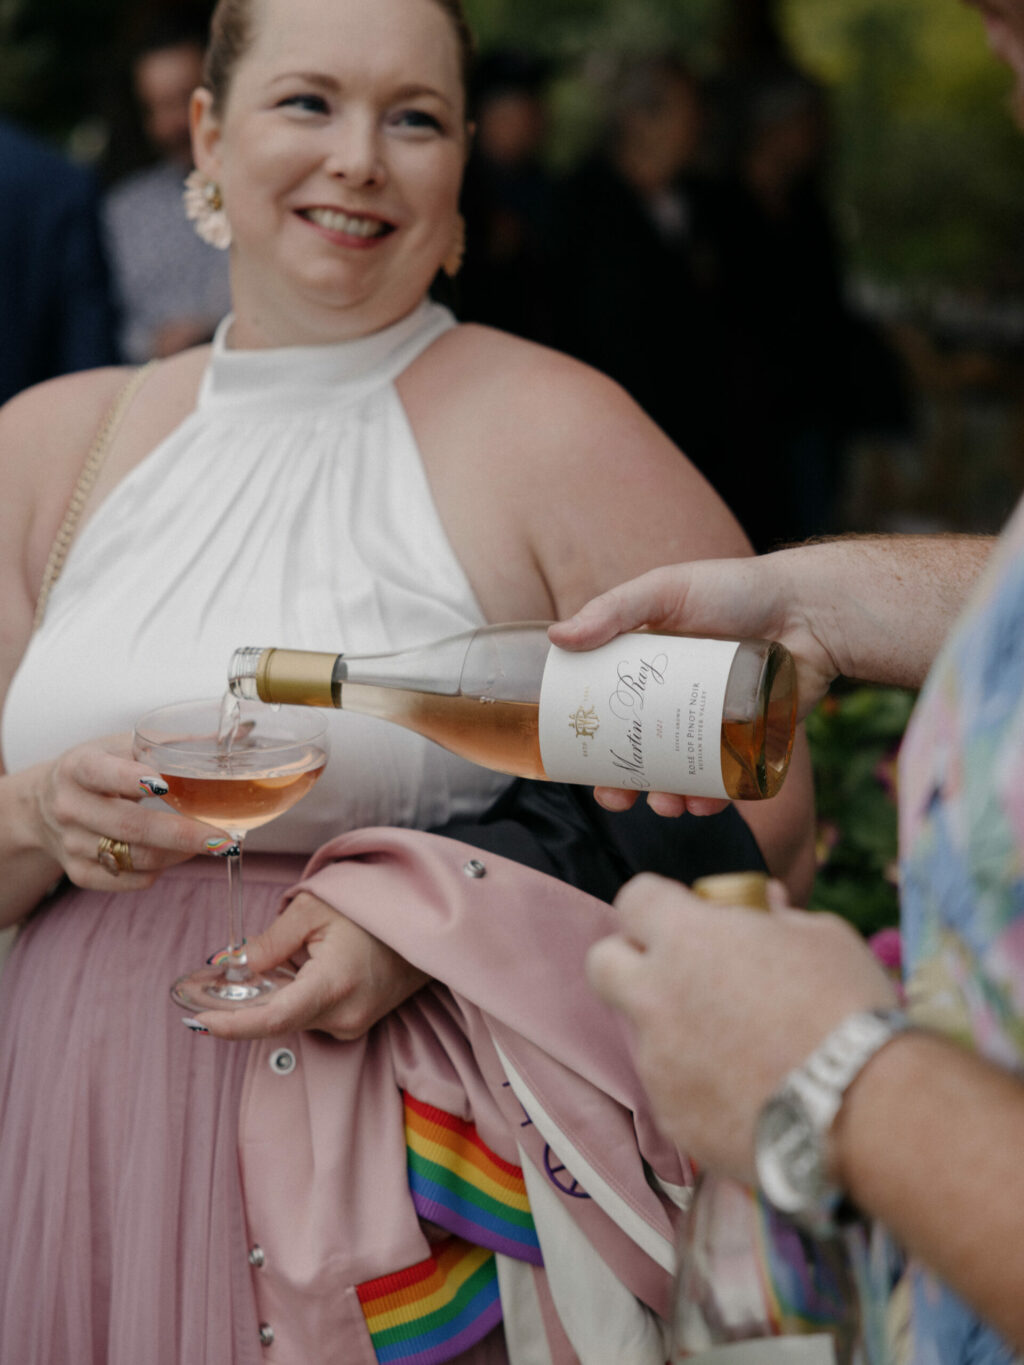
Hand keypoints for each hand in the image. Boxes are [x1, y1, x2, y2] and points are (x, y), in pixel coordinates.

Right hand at [30, 735, 231, 889]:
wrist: (42, 806)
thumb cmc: (98, 770)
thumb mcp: (121, 745)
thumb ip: (174, 742)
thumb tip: (244, 731)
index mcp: (79, 767)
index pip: (102, 774)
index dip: (130, 780)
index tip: (163, 784)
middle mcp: (70, 807)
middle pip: (130, 826)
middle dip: (181, 834)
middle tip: (223, 839)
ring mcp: (71, 843)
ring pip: (133, 857)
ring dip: (179, 854)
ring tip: (211, 843)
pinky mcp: (78, 873)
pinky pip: (126, 880)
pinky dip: (158, 871)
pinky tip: (176, 856)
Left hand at [192, 891, 429, 1040]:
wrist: (425, 923)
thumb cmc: (371, 908)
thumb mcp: (313, 909)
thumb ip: (271, 941)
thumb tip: (236, 967)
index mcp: (334, 983)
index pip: (273, 1020)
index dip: (233, 1026)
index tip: (200, 1022)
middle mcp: (345, 1014)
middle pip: (278, 1021)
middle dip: (240, 1011)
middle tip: (204, 996)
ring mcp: (354, 1024)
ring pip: (293, 1020)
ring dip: (267, 1003)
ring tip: (246, 978)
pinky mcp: (357, 1024)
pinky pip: (311, 1018)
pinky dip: (290, 1002)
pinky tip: (282, 979)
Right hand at [549, 556, 839, 816]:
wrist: (810, 609)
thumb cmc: (737, 589)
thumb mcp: (666, 590)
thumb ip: (612, 610)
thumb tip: (557, 640)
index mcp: (651, 669)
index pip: (612, 711)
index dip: (594, 742)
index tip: (580, 766)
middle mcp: (680, 700)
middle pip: (643, 752)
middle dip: (627, 784)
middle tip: (618, 800)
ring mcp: (716, 724)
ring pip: (683, 774)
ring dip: (669, 798)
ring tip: (669, 805)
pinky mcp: (752, 741)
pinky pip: (728, 780)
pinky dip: (715, 797)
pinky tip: (705, 802)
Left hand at [585, 874, 896, 1180]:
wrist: (866, 1112)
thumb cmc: (848, 1006)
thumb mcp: (822, 936)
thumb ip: (776, 918)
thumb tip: (764, 908)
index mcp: (686, 938)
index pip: (634, 898)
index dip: (659, 905)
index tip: (688, 917)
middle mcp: (655, 995)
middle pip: (602, 962)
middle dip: (631, 961)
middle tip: (680, 975)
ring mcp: (657, 1061)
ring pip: (640, 1031)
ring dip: (672, 1029)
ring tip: (738, 1048)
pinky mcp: (672, 1117)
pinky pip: (669, 1089)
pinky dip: (696, 1085)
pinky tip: (746, 1093)